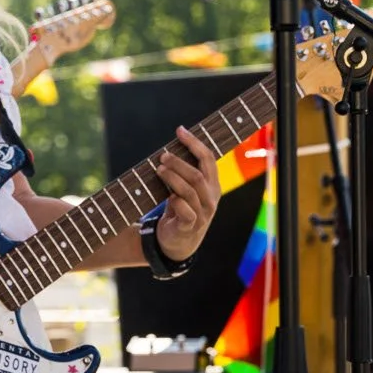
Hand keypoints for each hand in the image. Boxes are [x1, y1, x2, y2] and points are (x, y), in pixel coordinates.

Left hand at [154, 127, 222, 262]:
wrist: (179, 242)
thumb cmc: (182, 209)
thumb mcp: (188, 190)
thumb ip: (185, 173)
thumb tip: (170, 148)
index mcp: (213, 185)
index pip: (208, 159)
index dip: (194, 143)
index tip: (180, 130)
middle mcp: (211, 198)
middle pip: (197, 174)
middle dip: (178, 163)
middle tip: (163, 156)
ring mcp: (203, 213)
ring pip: (189, 190)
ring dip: (172, 178)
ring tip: (159, 170)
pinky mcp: (191, 225)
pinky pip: (184, 210)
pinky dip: (175, 201)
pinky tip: (168, 197)